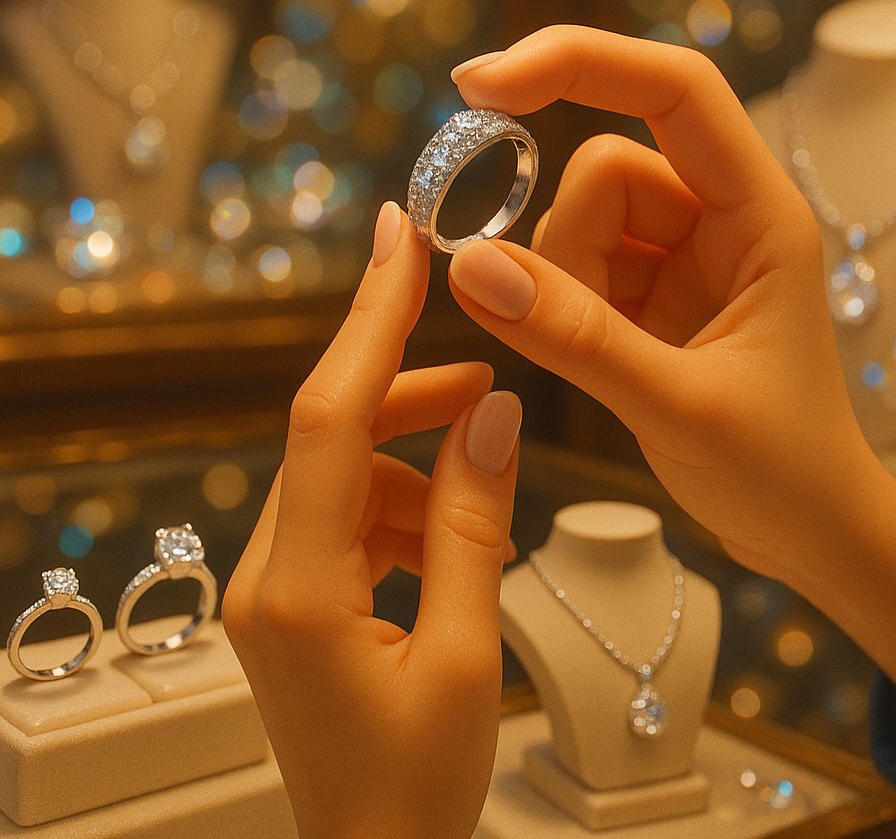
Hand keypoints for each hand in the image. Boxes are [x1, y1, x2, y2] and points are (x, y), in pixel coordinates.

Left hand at [223, 202, 521, 838]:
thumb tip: (497, 415)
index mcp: (301, 587)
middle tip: (487, 379)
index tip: (397, 240)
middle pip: (335, 436)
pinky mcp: (295, 596)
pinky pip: (352, 515)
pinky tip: (451, 545)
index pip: (328, 417)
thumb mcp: (468, 651)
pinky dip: (407, 507)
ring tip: (485, 491)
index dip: (367, 318)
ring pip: (349, 474)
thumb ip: (477, 523)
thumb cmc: (417, 787)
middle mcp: (270, 574)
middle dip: (411, 396)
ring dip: (419, 465)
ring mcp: (276, 586)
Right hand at [448, 26, 857, 578]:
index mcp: (759, 214)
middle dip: (569, 248)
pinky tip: (603, 366)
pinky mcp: (647, 297)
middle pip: (600, 172)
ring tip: (615, 366)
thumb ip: (574, 335)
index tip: (481, 84)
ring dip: (563, 288)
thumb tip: (468, 265)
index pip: (673, 89)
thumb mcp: (679, 406)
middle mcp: (717, 219)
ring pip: (575, 224)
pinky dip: (559, 310)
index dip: (578, 62)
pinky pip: (571, 271)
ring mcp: (678, 258)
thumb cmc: (783, 471)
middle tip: (595, 336)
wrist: (809, 533)